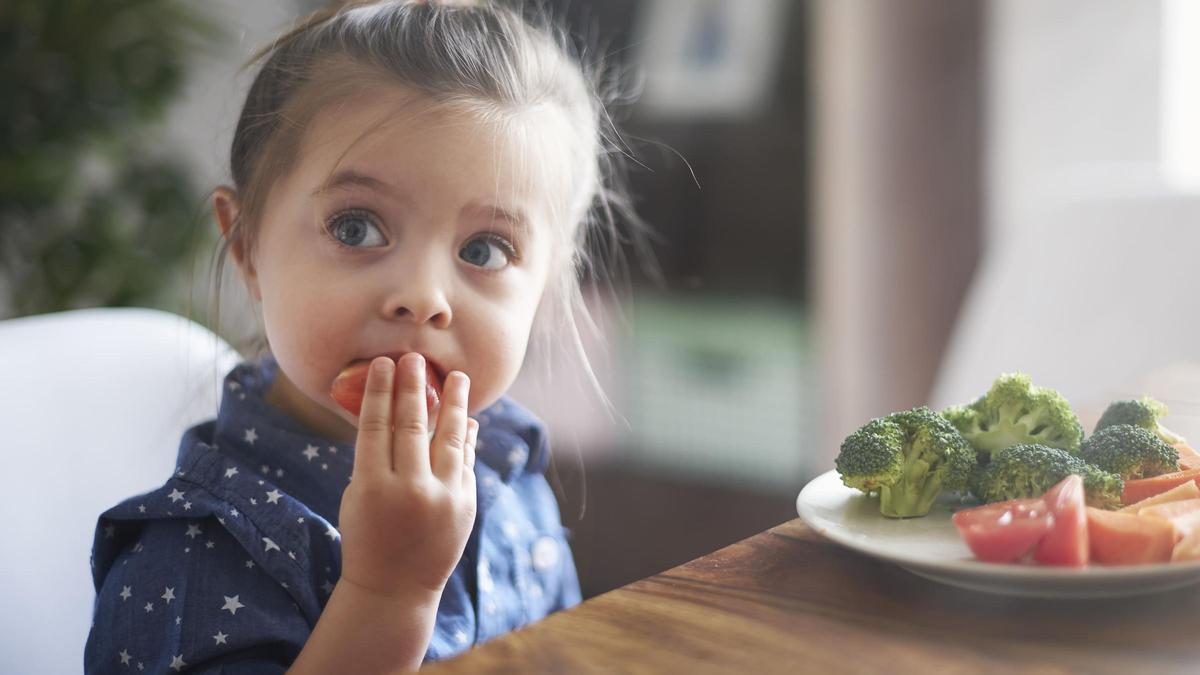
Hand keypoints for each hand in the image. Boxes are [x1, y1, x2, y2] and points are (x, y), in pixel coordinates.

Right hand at [336, 353, 477, 596]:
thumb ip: (376, 458)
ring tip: (458, 377)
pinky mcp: (465, 505)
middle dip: (414, 387)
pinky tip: (467, 419)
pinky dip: (467, 439)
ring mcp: (442, 498)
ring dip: (454, 404)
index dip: (381, 391)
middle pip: (412, 425)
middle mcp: (409, 490)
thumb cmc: (367, 536)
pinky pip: (466, 462)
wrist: (395, 588)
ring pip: (450, 439)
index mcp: (371, 487)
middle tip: (415, 358)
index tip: (384, 364)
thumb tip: (397, 412)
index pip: (376, 426)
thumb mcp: (358, 496)